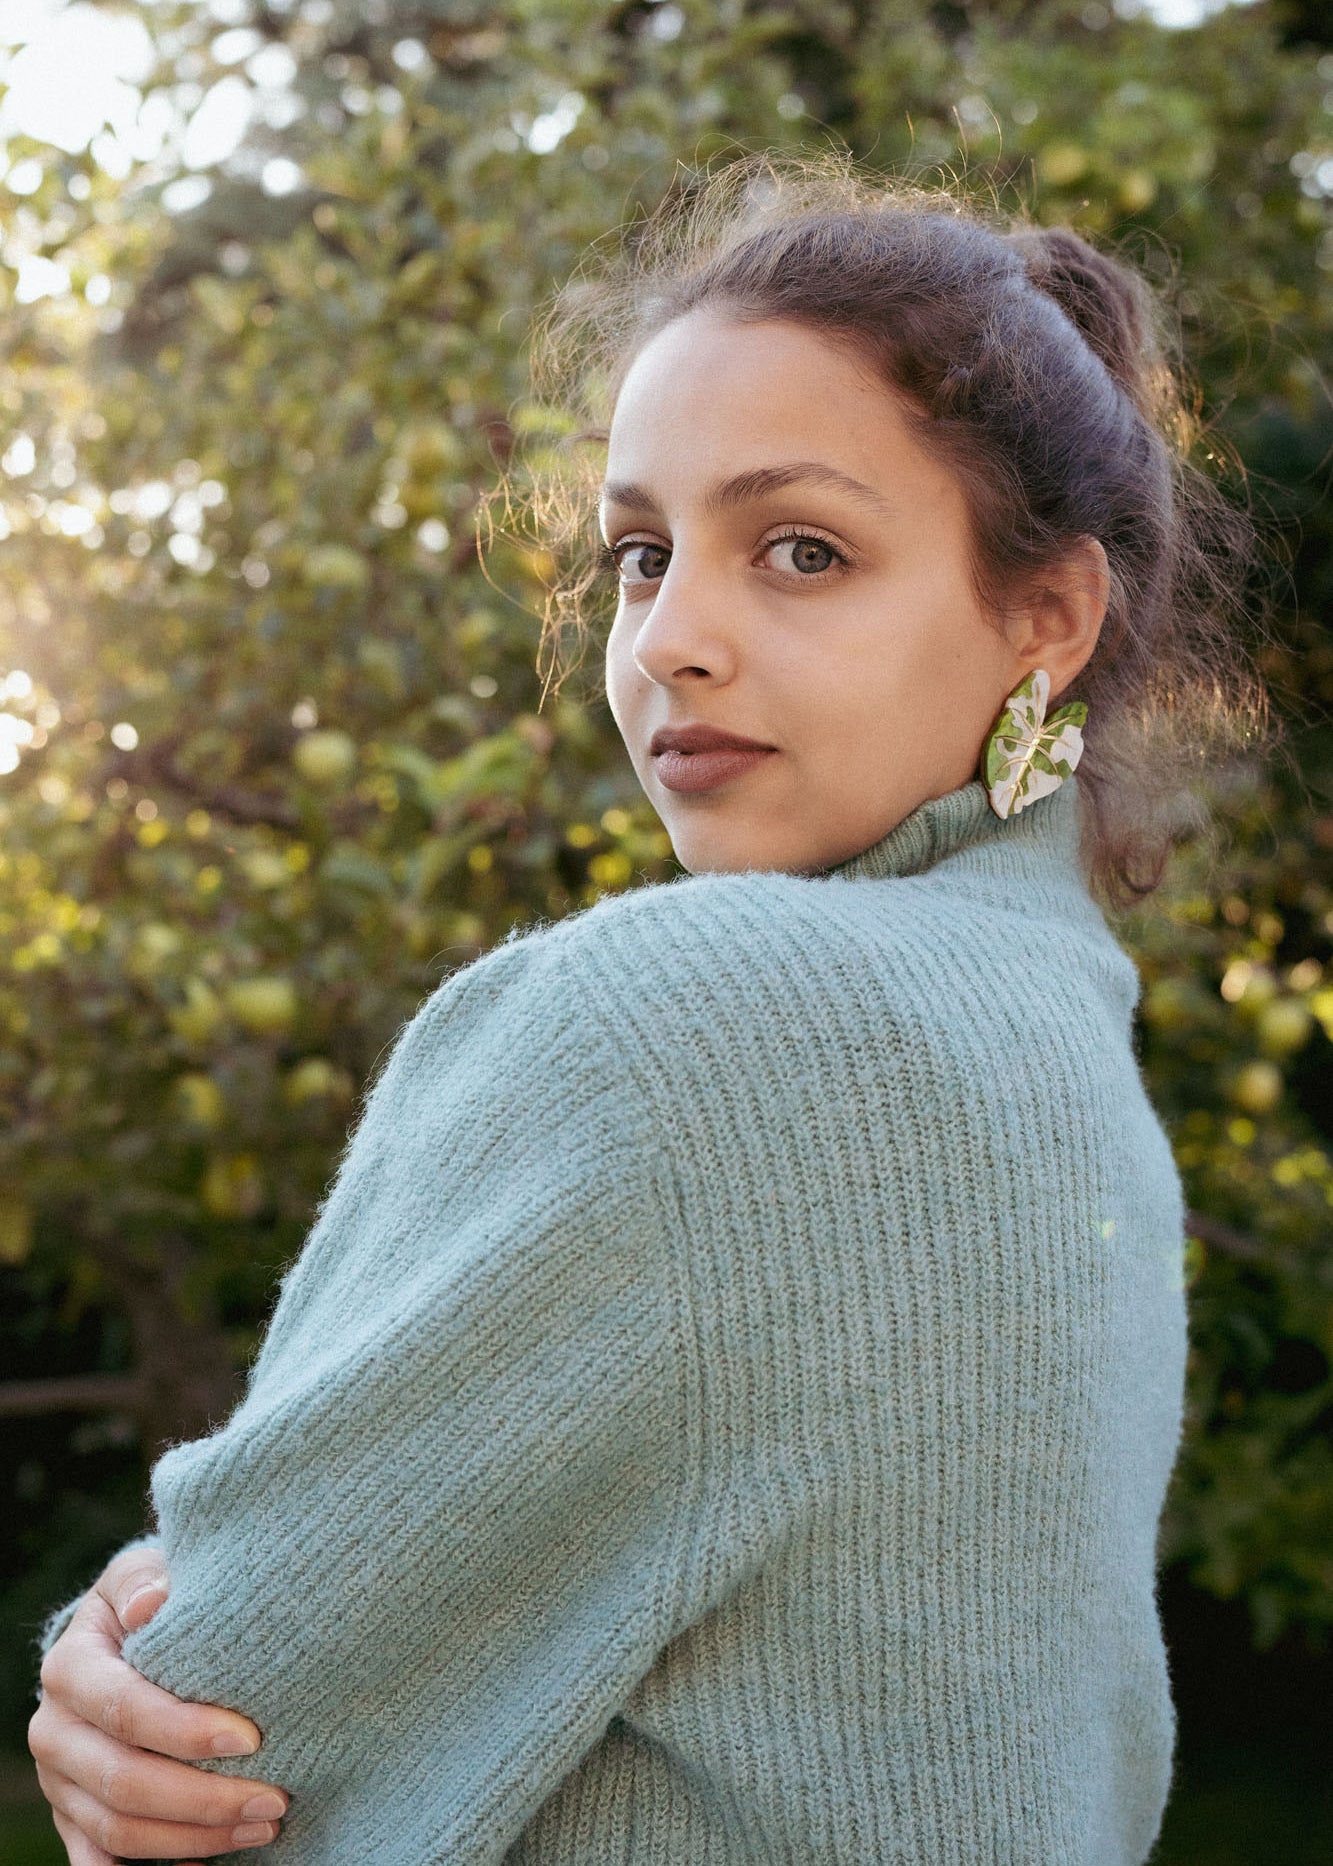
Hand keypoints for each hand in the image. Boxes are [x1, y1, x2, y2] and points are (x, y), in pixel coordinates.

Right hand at [29, 1544, 288, 1863]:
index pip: (125, 1710)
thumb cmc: (153, 1597)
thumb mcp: (145, 1572)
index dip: (187, 1731)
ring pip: (120, 1831)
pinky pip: (102, 1861)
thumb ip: (147, 1580)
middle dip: (205, 1798)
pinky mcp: (71, 1817)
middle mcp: (53, 1730)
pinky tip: (209, 1863)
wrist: (126, 1632)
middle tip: (274, 1798)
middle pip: (123, 1783)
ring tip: (263, 1824)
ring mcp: (59, 1781)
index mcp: (69, 1667)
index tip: (251, 1738)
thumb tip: (152, 1602)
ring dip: (195, 1837)